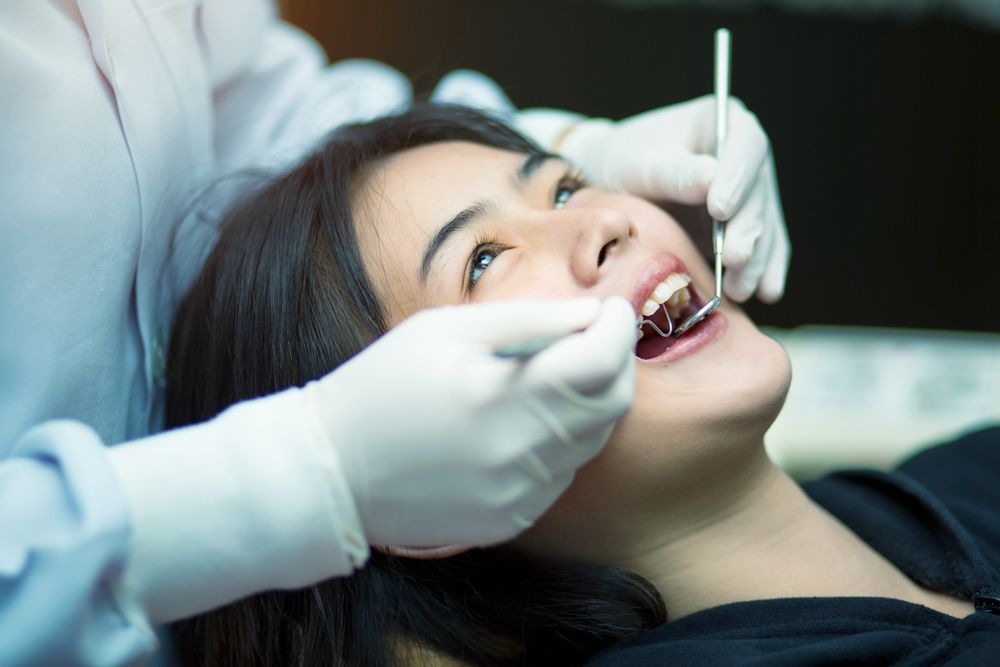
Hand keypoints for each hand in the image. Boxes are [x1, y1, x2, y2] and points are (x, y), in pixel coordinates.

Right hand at [305, 297, 635, 547]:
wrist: (332, 472)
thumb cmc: (382, 385)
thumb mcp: (445, 330)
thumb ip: (527, 320)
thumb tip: (591, 315)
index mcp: (498, 396)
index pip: (600, 363)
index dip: (619, 329)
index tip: (612, 309)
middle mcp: (517, 454)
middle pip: (611, 406)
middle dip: (616, 363)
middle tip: (595, 338)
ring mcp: (517, 495)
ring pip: (592, 442)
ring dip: (589, 402)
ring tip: (553, 375)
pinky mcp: (510, 520)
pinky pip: (563, 474)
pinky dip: (562, 441)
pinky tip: (525, 421)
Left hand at [558, 95, 788, 302]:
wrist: (618, 184)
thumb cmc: (628, 162)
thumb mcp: (644, 162)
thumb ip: (676, 172)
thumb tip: (712, 179)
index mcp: (726, 123)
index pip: (746, 147)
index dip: (738, 179)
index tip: (719, 209)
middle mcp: (747, 157)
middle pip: (759, 193)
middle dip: (747, 230)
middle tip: (734, 258)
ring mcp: (751, 193)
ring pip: (764, 226)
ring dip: (756, 260)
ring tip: (741, 288)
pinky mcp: (747, 225)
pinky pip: (765, 247)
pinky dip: (765, 271)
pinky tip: (767, 292)